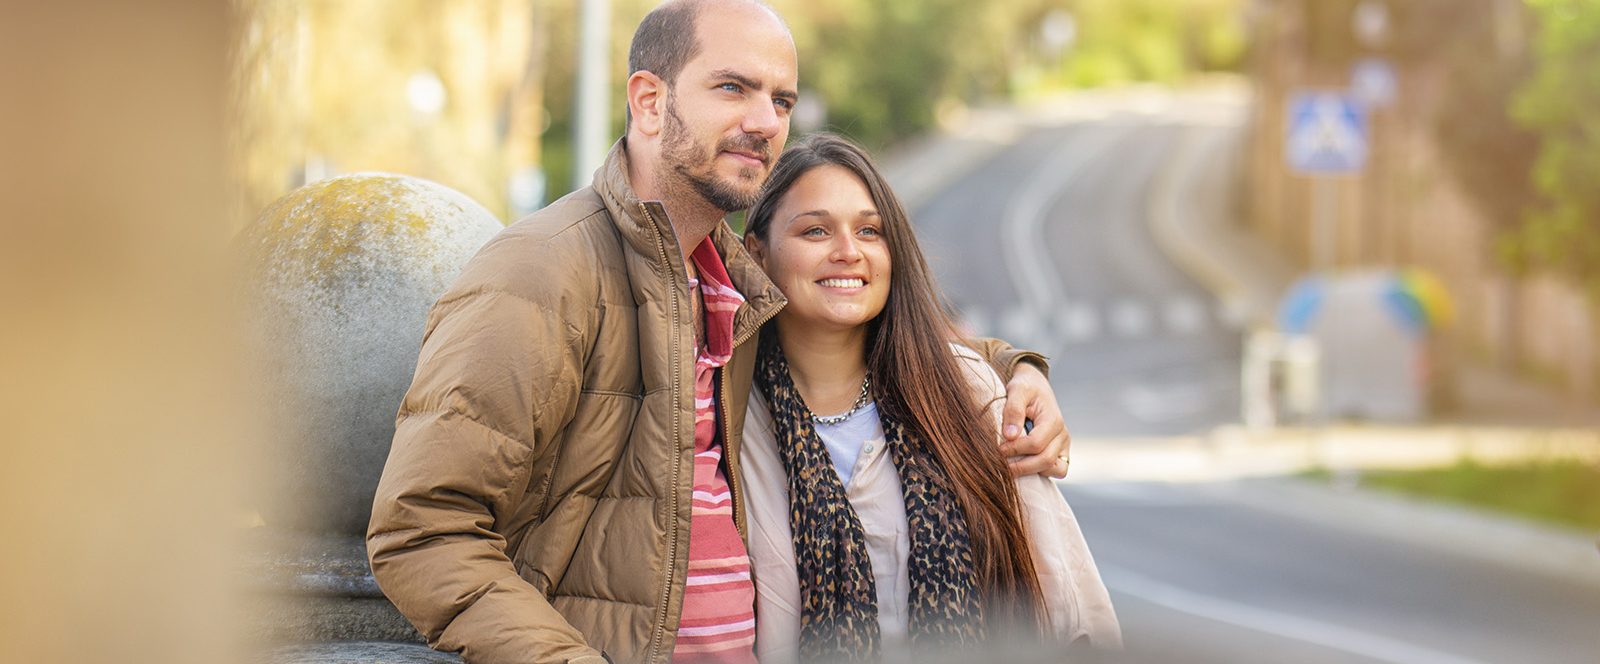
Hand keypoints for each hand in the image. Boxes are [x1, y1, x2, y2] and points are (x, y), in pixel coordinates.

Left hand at [998, 363, 1070, 478]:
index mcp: (1053, 419)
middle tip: (1000, 463)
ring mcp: (1063, 445)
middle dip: (1020, 466)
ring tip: (1012, 464)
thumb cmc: (1025, 387)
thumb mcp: (1017, 390)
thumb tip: (1010, 435)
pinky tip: (1024, 464)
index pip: (1036, 444)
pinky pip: (1057, 470)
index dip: (1015, 449)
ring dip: (1032, 471)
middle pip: (1045, 460)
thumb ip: (1013, 410)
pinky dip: (1042, 472)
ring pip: (1054, 469)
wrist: (1035, 386)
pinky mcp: (1061, 452)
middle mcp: (1062, 434)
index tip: (998, 449)